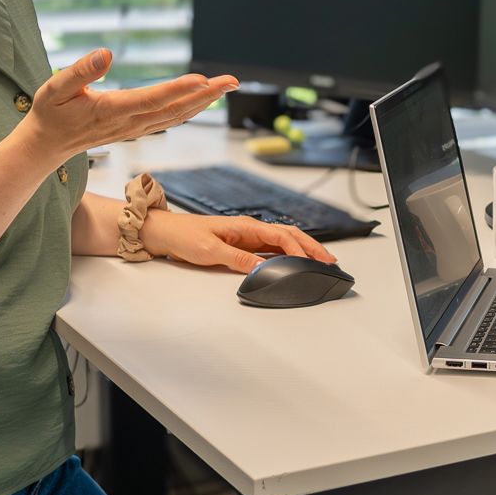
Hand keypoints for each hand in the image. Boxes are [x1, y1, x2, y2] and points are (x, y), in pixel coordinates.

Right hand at [19, 49, 237, 159]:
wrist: (47, 145)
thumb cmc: (50, 113)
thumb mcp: (55, 88)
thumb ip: (79, 71)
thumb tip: (106, 53)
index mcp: (112, 110)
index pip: (151, 99)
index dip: (178, 89)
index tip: (202, 79)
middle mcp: (129, 122)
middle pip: (174, 109)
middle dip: (206, 95)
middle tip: (233, 80)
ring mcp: (136, 128)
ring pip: (177, 116)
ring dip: (205, 102)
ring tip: (227, 86)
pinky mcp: (137, 128)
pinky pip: (170, 120)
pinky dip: (191, 108)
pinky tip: (205, 99)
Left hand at [140, 210, 335, 273]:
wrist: (165, 232)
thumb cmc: (184, 236)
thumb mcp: (210, 250)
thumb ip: (238, 259)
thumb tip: (262, 268)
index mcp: (246, 226)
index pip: (282, 236)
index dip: (300, 250)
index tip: (313, 263)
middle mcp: (251, 229)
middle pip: (290, 235)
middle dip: (312, 247)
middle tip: (330, 261)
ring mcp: (248, 236)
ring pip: (284, 241)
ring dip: (303, 250)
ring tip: (320, 261)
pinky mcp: (242, 245)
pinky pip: (272, 248)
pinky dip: (288, 254)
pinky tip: (295, 262)